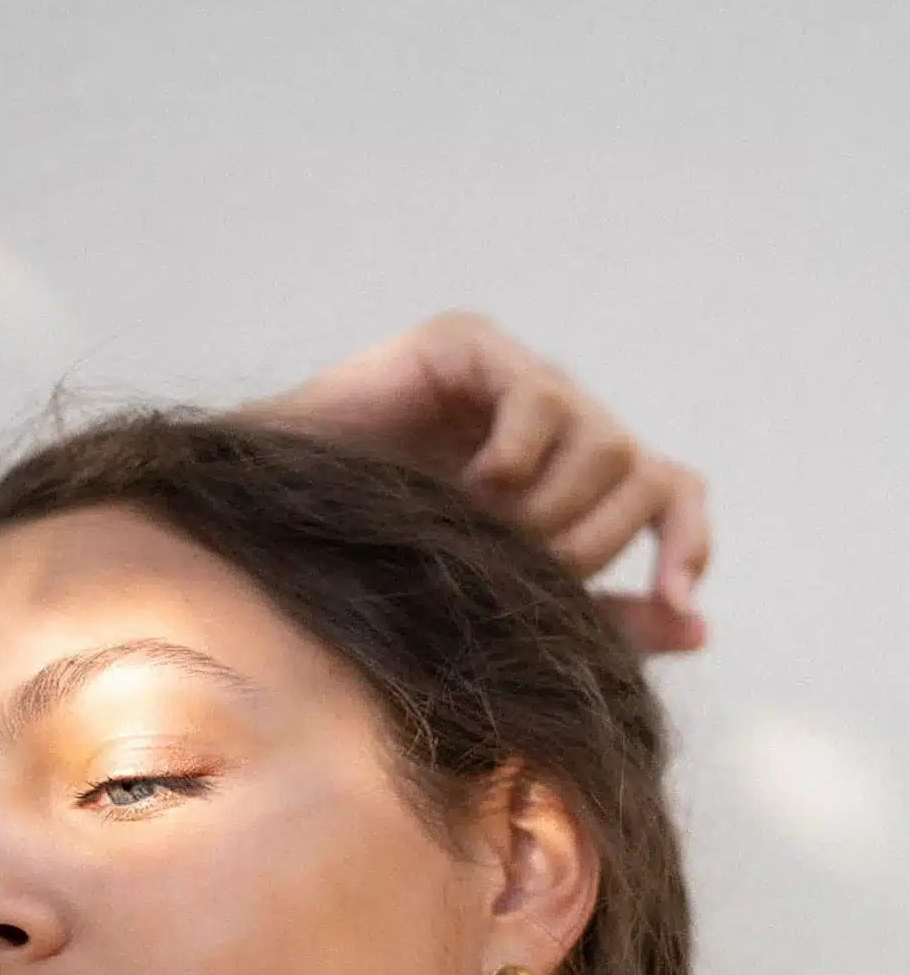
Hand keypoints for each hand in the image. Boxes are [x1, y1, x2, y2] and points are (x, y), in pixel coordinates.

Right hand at [246, 311, 709, 656]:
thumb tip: (701, 628)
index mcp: (571, 479)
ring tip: (483, 535)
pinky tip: (469, 491)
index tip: (677, 603)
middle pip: (643, 474)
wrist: (273, 544)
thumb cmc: (381, 577)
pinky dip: (516, 462)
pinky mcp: (467, 346)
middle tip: (523, 573)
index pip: (673, 492)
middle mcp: (555, 423)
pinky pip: (541, 401)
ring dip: (553, 513)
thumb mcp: (509, 610)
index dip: (688, 544)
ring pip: (608, 443)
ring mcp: (512, 378)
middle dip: (592, 545)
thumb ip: (603, 622)